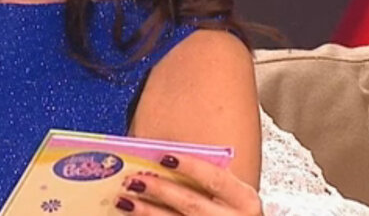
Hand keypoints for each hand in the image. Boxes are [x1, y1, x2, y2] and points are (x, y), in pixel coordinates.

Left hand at [114, 154, 261, 214]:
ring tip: (124, 200)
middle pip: (191, 203)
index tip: (164, 157)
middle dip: (160, 191)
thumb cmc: (231, 210)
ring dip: (147, 212)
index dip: (190, 166)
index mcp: (244, 200)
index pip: (215, 178)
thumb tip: (164, 159)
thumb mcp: (232, 195)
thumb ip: (208, 181)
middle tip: (134, 180)